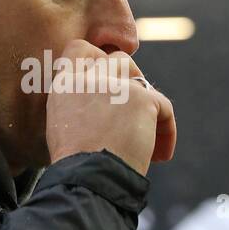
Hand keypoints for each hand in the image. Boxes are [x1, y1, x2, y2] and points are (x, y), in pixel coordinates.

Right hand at [44, 39, 176, 175]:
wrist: (90, 180)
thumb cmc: (76, 166)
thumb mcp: (63, 126)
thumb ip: (78, 103)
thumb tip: (101, 103)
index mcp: (64, 84)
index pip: (80, 49)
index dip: (97, 60)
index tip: (105, 83)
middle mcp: (88, 78)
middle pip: (117, 59)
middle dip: (129, 80)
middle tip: (132, 112)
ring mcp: (116, 85)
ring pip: (140, 79)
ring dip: (146, 104)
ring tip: (147, 137)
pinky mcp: (142, 99)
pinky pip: (164, 108)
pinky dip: (166, 132)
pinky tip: (159, 156)